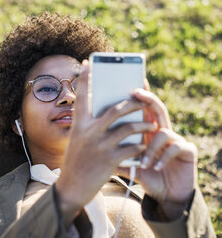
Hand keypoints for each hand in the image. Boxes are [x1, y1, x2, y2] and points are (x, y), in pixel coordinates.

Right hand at [55, 61, 155, 225]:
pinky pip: (132, 148)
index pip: (81, 97)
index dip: (85, 78)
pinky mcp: (110, 160)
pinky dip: (141, 146)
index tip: (87, 62)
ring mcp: (99, 146)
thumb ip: (90, 127)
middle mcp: (88, 132)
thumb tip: (111, 114)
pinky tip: (144, 147)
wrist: (71, 188)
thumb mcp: (77, 141)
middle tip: (143, 99)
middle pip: (115, 109)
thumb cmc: (76, 162)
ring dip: (143, 125)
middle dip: (133, 103)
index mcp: (78, 125)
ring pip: (128, 127)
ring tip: (151, 125)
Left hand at [117, 89, 197, 219]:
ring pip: (162, 132)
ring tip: (144, 163)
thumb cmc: (147, 175)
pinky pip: (176, 147)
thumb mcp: (128, 164)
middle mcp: (162, 131)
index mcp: (147, 131)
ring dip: (151, 147)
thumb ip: (114, 154)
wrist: (167, 195)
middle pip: (156, 109)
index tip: (129, 82)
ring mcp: (176, 139)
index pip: (142, 109)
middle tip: (137, 93)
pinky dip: (164, 157)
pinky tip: (156, 167)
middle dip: (148, 99)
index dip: (138, 95)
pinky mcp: (187, 151)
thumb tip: (90, 148)